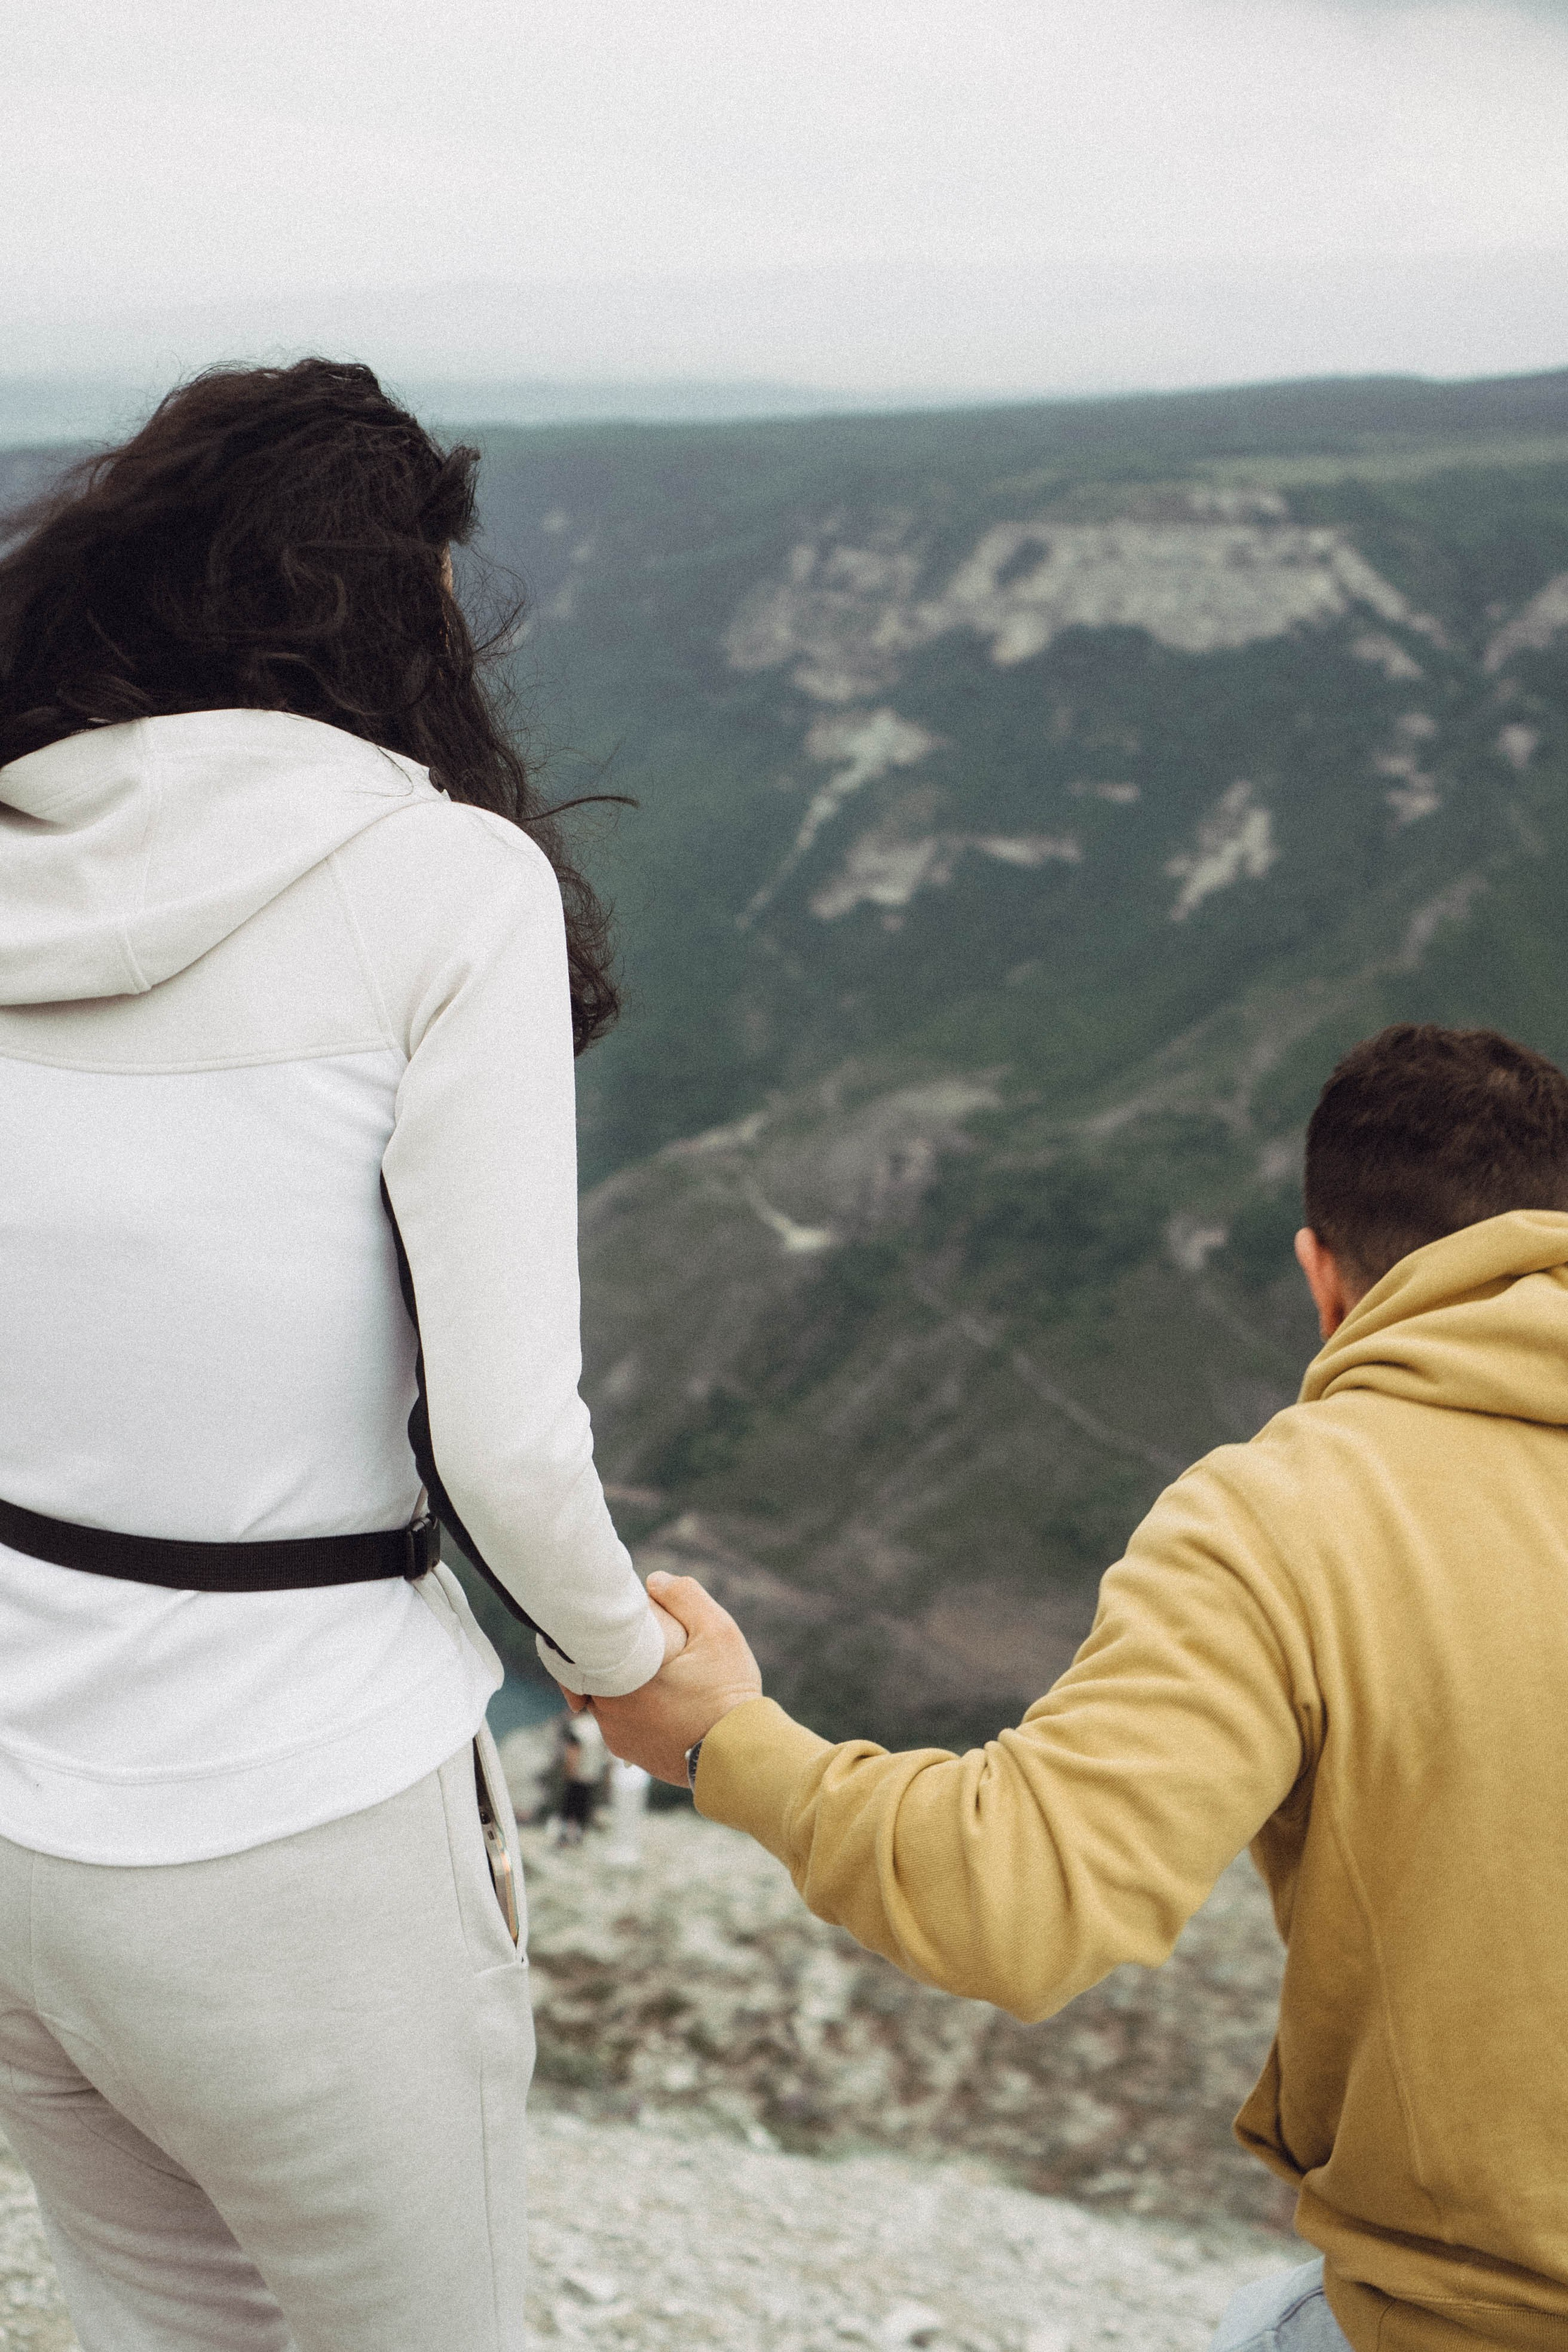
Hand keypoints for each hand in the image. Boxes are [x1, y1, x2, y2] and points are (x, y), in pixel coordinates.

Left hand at [586, 1571, 763, 1784]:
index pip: (586, 1642)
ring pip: (604, 1695)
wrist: (740, 1757)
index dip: (601, 1627)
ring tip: (652, 1671)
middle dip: (612, 1653)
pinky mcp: (629, 1753)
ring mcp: (616, 1735)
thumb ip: (684, 1597)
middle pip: (593, 1668)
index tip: (618, 1618)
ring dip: (620, 1682)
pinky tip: (658, 1699)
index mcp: (621, 1676)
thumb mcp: (717, 1632)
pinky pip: (618, 1721)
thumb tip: (653, 1580)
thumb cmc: (728, 1694)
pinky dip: (631, 1708)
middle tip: (639, 1642)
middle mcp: (608, 1710)